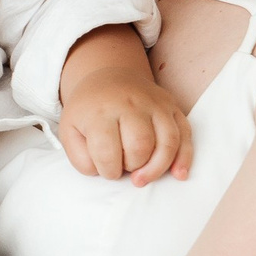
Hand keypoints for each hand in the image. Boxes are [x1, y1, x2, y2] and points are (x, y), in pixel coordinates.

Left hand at [60, 63, 192, 184]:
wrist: (108, 77)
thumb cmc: (89, 110)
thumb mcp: (70, 130)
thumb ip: (79, 157)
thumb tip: (103, 172)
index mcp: (101, 111)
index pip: (107, 152)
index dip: (108, 170)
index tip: (106, 169)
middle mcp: (131, 104)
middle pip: (140, 146)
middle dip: (133, 166)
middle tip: (124, 166)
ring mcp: (155, 104)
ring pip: (167, 142)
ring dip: (157, 168)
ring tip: (143, 178)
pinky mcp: (172, 107)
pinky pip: (186, 134)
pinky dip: (184, 157)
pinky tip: (178, 174)